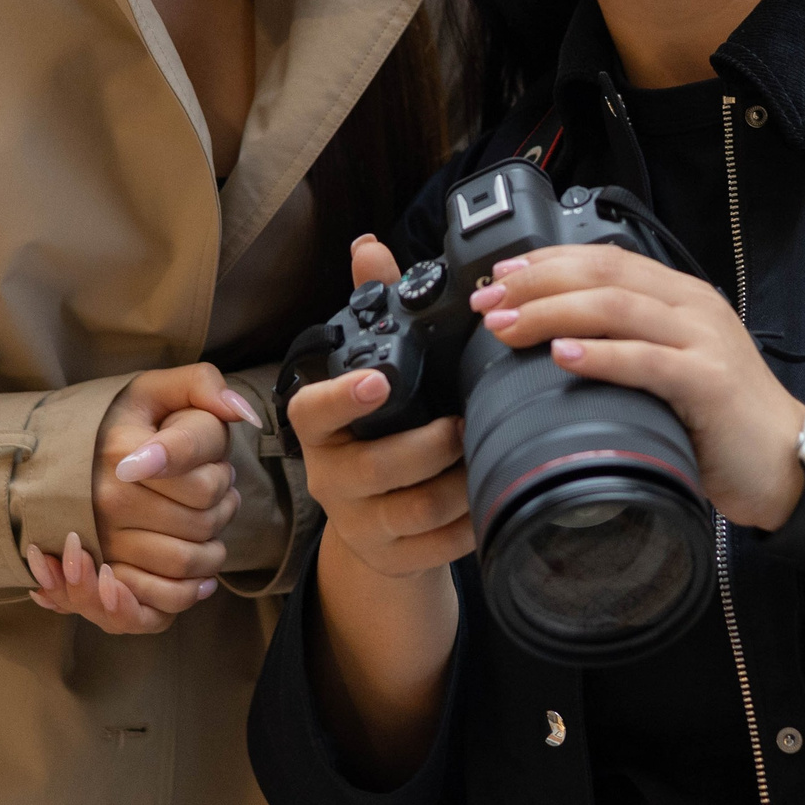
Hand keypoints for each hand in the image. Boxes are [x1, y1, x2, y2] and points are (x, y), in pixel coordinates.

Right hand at [25, 361, 258, 633]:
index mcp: (122, 451)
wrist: (62, 460)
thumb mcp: (157, 389)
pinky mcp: (106, 575)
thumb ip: (203, 385)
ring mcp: (104, 542)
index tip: (213, 465)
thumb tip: (241, 413)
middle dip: (222, 505)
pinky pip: (161, 599)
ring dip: (211, 547)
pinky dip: (189, 590)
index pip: (201, 481)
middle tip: (212, 490)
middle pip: (201, 521)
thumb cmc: (123, 423)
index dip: (220, 475)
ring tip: (206, 522)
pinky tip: (200, 571)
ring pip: (186, 561)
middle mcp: (107, 500)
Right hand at [285, 238, 474, 580]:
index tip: (383, 381)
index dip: (345, 398)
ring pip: (416, 508)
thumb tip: (369, 246)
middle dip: (431, 444)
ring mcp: (360, 523)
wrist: (380, 522)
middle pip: (378, 466)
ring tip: (486, 454)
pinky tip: (490, 498)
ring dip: (460, 482)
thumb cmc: (381, 429)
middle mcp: (330, 478)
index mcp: (319, 429)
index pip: (313, 412)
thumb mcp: (373, 371)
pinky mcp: (393, 558)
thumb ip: (373, 307)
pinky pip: (439, 546)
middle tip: (467, 421)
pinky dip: (471, 523)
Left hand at [470, 244, 804, 530]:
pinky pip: (646, 360)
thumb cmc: (722, 421)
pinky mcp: (709, 383)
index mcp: (680, 296)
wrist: (786, 463)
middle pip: (602, 275)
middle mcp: (692, 307)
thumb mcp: (671, 366)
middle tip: (489, 301)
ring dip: (553, 312)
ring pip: (617, 308)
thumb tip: (553, 341)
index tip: (499, 275)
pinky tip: (563, 355)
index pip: (604, 259)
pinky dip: (600, 355)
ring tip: (508, 325)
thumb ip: (628, 345)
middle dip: (536, 283)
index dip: (546, 262)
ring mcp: (703, 341)